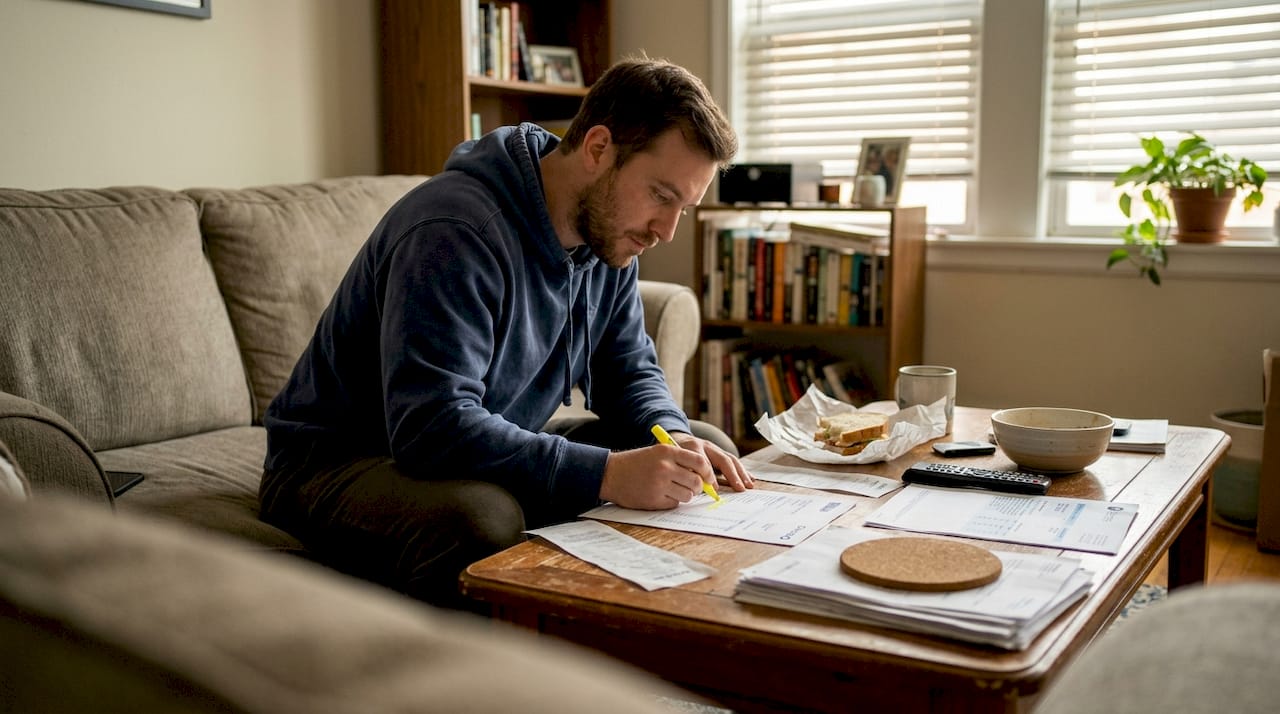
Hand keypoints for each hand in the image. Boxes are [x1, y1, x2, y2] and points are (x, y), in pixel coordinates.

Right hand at [598, 443, 714, 509]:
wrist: (610, 474)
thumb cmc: (636, 463)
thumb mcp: (657, 453)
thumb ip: (680, 460)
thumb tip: (705, 476)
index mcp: (667, 452)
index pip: (700, 462)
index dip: (708, 472)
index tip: (709, 478)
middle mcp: (664, 467)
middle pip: (696, 482)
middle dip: (698, 487)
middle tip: (693, 487)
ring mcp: (659, 484)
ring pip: (688, 495)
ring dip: (684, 495)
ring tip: (673, 490)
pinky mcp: (654, 500)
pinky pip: (675, 504)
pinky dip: (672, 501)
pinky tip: (660, 495)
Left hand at [668, 430, 754, 492]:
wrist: (677, 440)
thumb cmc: (674, 456)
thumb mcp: (674, 462)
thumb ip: (684, 472)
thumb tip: (699, 488)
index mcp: (692, 447)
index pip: (703, 461)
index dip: (709, 475)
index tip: (713, 488)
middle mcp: (706, 446)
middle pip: (722, 459)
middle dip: (732, 474)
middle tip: (739, 488)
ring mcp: (714, 448)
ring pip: (730, 459)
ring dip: (741, 474)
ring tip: (748, 485)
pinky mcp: (720, 452)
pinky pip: (733, 461)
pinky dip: (742, 471)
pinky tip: (750, 479)